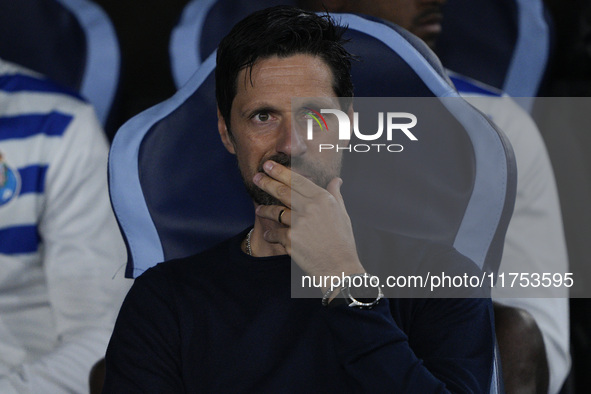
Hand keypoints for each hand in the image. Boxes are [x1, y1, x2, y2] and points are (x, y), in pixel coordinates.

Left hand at [254, 160, 364, 278]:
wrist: (339, 269)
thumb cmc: (342, 241)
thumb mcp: (342, 214)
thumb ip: (335, 194)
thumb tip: (336, 180)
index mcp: (322, 199)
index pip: (297, 180)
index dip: (280, 171)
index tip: (268, 165)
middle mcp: (310, 208)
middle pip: (282, 191)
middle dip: (266, 182)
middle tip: (256, 176)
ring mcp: (299, 224)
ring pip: (275, 211)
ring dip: (264, 210)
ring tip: (258, 209)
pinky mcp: (290, 240)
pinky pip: (274, 233)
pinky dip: (270, 233)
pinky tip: (268, 233)